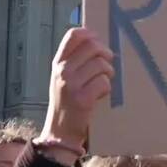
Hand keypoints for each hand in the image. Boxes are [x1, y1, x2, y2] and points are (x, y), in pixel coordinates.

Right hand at [40, 28, 114, 149]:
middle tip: (107, 65)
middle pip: (93, 46)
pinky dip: (107, 88)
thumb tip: (96, 40)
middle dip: (106, 54)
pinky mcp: (83, 99)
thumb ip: (75, 60)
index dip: (91, 34)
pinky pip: (104, 82)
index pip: (74, 35)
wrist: (60, 132)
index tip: (98, 43)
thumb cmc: (67, 102)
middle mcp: (62, 71)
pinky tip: (100, 94)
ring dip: (108, 73)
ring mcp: (71, 84)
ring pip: (101, 64)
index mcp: (58, 63)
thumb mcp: (63, 78)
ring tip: (104, 81)